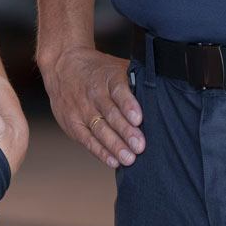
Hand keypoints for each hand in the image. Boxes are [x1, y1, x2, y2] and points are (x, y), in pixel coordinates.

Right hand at [41, 46, 143, 167]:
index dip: (129, 104)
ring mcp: (81, 109)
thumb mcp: (116, 67)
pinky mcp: (72, 123)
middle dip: (125, 131)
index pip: (119, 90)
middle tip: (139, 146)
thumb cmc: (98, 70)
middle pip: (110, 114)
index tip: (138, 118)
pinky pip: (87, 140)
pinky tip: (113, 160)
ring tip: (129, 158)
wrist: (62, 64)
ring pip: (99, 129)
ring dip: (115, 145)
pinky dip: (100, 151)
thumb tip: (162, 96)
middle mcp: (93, 93)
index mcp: (108, 77)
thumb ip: (135, 81)